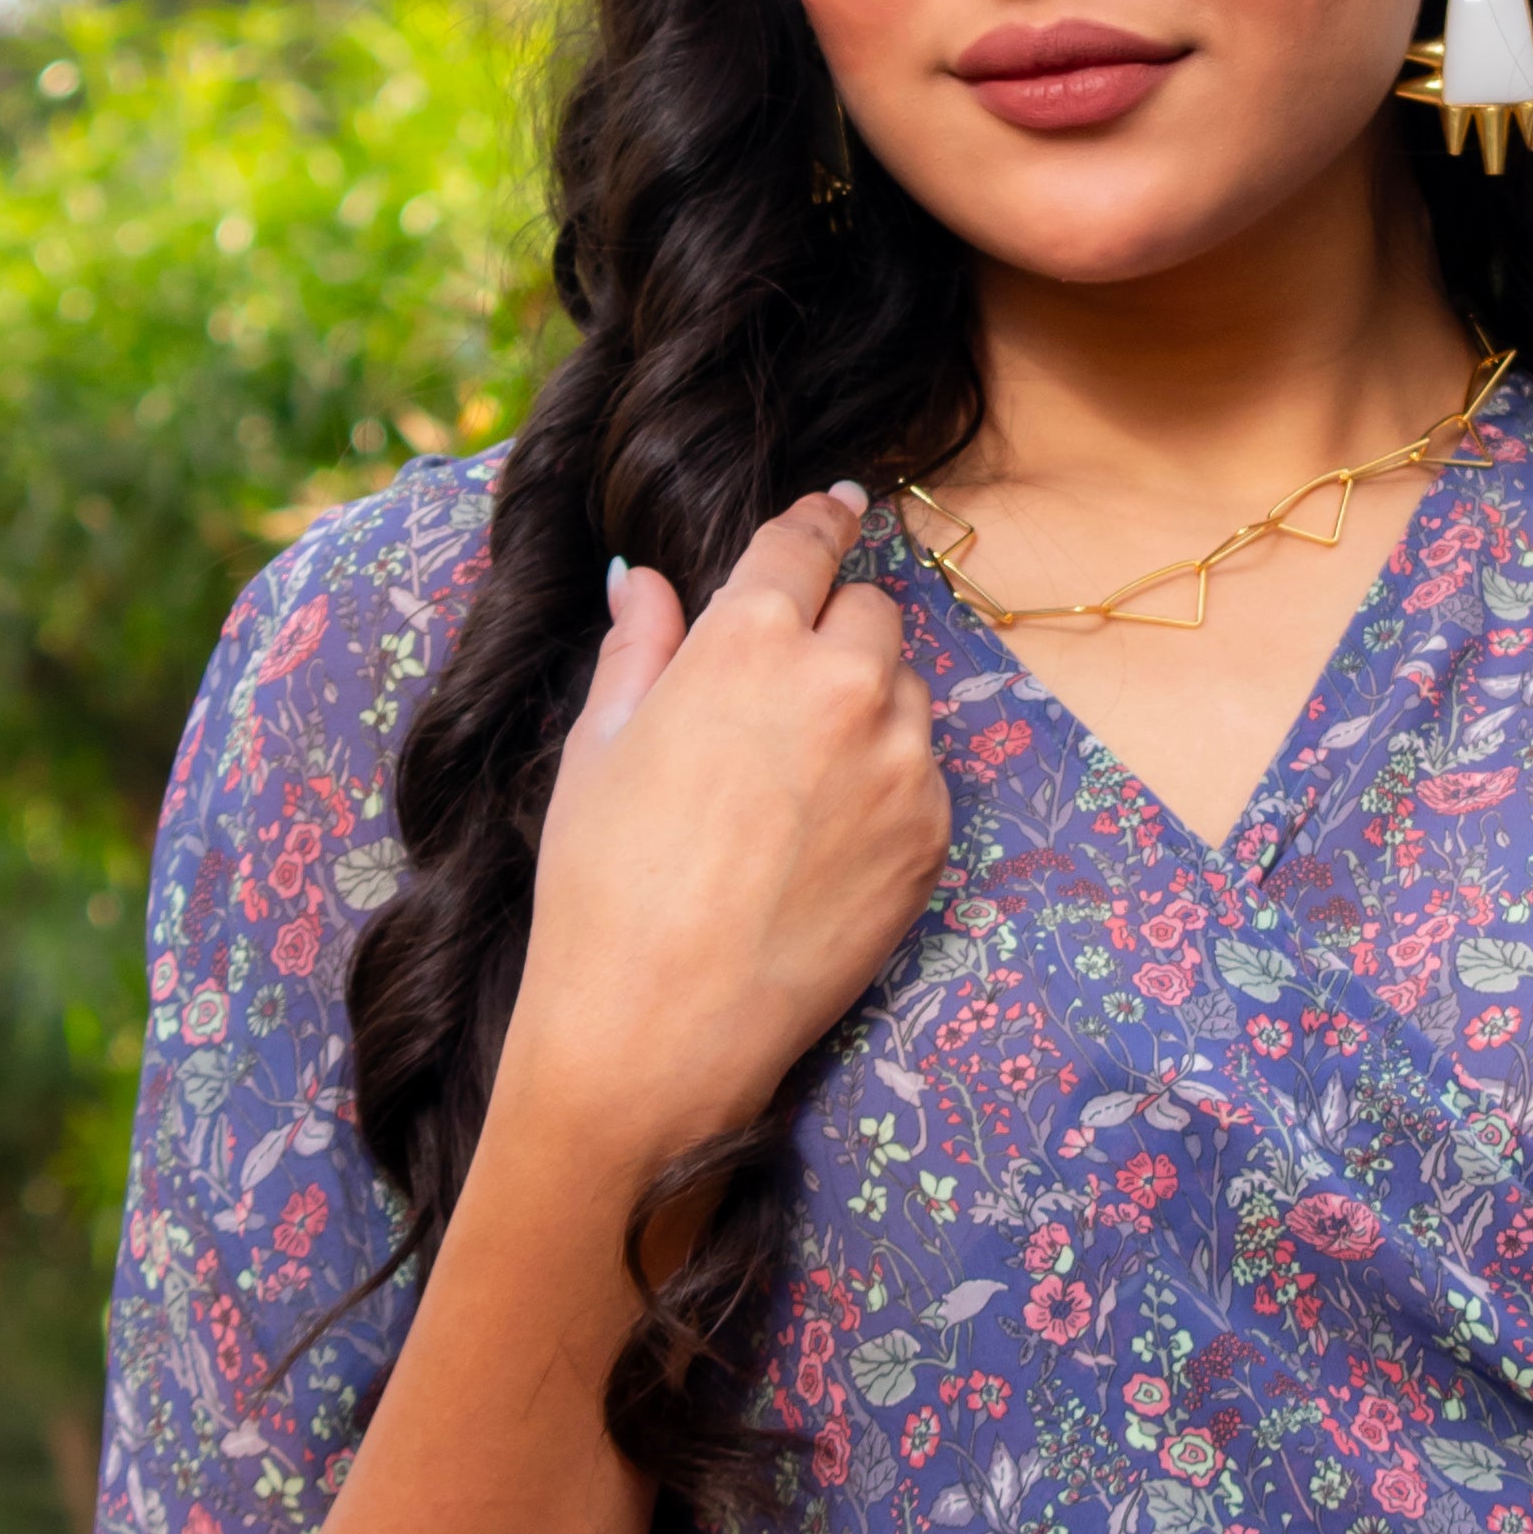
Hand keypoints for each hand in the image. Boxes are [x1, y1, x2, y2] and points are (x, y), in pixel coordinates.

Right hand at [500, 486, 950, 1188]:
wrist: (658, 1028)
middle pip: (872, 614)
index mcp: (749, 640)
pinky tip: (821, 840)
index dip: (821, 519)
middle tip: (786, 685)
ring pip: (905, 693)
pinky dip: (887, 785)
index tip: (840, 505)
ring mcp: (901, 761)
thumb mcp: (598, 747)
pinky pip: (923, 775)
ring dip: (867, 707)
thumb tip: (642, 580)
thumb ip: (639, 647)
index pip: (806, 545)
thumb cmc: (601, 885)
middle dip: (836, 630)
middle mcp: (842, 682)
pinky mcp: (934, 836)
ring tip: (795, 782)